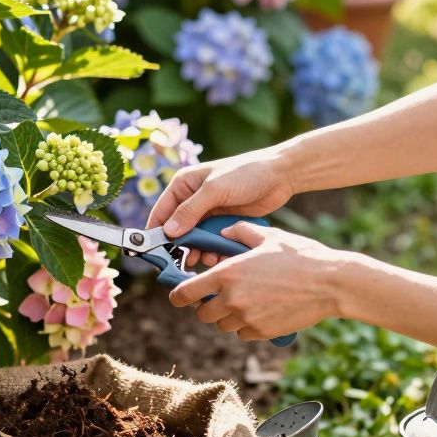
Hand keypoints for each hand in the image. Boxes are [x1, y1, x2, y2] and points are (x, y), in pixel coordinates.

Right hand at [146, 146, 294, 265]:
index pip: (161, 212)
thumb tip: (169, 232)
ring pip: (194, 239)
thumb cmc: (246, 173)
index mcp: (183, 185)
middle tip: (184, 264)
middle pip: (176, 230)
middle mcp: (192, 199)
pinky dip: (212, 250)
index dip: (156, 233)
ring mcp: (208, 212)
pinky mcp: (223, 222)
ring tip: (206, 260)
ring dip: (198, 251)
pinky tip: (218, 256)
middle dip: (180, 247)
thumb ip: (191, 210)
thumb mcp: (216, 189)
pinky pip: (211, 241)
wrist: (280, 175)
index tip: (156, 254)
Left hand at [169, 221, 343, 341]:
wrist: (331, 283)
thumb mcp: (268, 236)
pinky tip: (260, 311)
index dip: (177, 296)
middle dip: (206, 307)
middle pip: (202, 314)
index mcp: (227, 274)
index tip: (178, 296)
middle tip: (218, 297)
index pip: (186, 293)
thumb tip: (225, 232)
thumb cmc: (300, 256)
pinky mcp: (262, 332)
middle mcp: (232, 299)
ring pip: (222, 325)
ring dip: (226, 316)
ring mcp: (247, 318)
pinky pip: (242, 333)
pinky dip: (245, 326)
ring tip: (244, 301)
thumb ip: (241, 232)